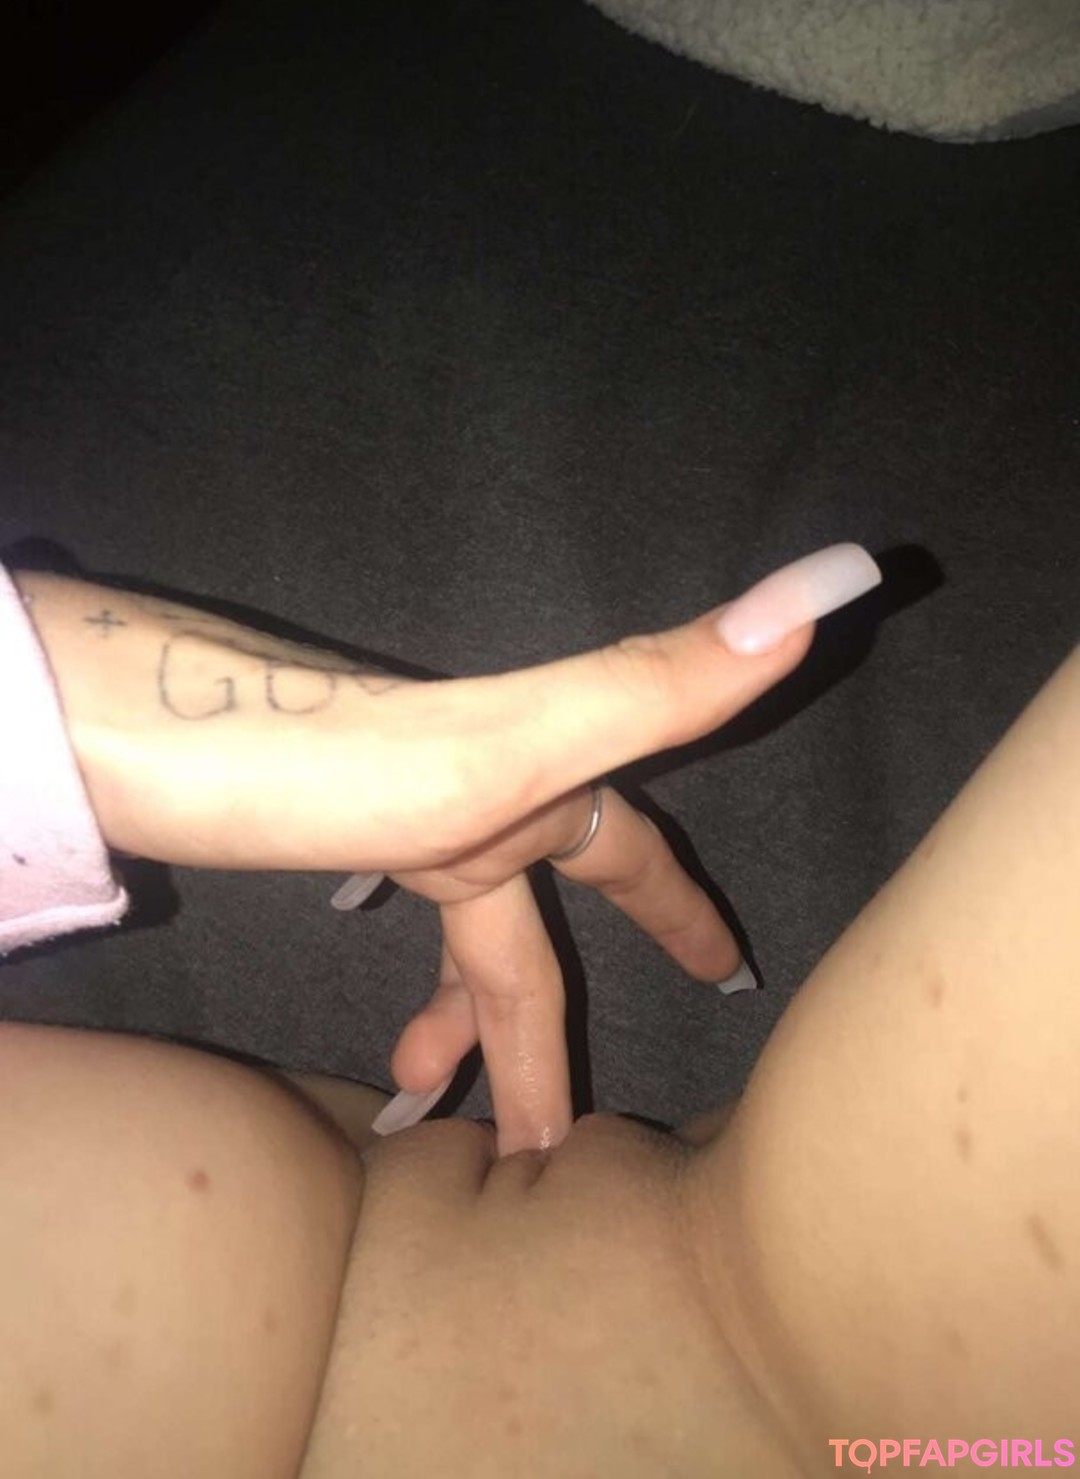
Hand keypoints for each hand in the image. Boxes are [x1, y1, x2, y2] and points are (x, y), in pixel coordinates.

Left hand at [17, 545, 879, 1151]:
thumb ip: (666, 683)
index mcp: (536, 783)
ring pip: (462, 935)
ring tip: (433, 1112)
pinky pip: (401, 920)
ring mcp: (403, 809)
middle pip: (533, 928)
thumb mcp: (518, 740)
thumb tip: (829, 581)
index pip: (635, 855)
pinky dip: (410, 971)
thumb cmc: (336, 755)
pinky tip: (382, 1011)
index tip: (730, 972)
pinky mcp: (331, 824)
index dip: (683, 913)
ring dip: (466, 1022)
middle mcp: (478, 794)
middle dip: (552, 1025)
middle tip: (558, 1140)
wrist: (149, 732)